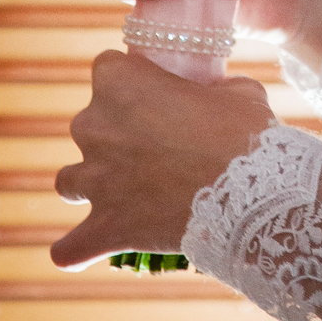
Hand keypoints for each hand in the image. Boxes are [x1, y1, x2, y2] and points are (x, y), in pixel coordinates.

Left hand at [51, 49, 272, 268]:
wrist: (252, 196)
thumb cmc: (244, 133)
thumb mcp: (235, 91)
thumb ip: (210, 88)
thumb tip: (212, 94)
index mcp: (120, 82)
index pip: (107, 68)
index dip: (130, 79)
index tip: (152, 92)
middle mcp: (95, 127)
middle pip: (89, 124)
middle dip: (115, 134)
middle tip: (156, 146)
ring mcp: (95, 180)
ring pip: (70, 181)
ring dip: (93, 184)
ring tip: (125, 192)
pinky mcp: (105, 227)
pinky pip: (70, 248)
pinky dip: (74, 250)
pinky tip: (79, 252)